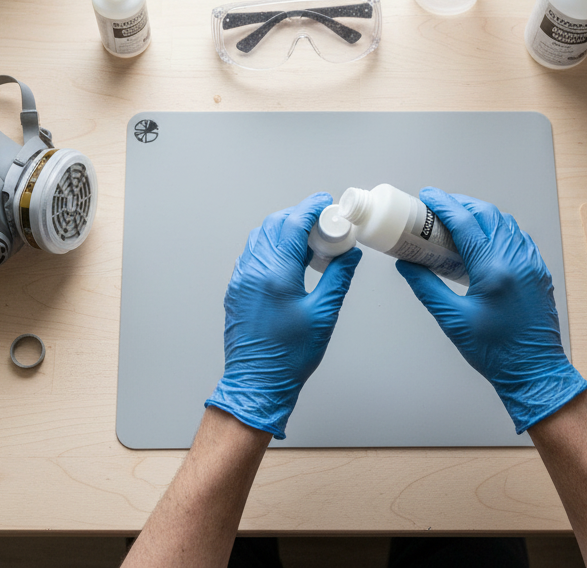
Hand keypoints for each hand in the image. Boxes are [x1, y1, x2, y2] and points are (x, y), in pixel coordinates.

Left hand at [205, 192, 361, 438]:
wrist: (256, 383)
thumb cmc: (289, 356)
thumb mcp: (323, 315)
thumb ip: (338, 278)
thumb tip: (350, 254)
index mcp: (276, 274)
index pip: (293, 223)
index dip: (311, 207)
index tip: (326, 202)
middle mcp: (253, 271)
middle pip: (275, 224)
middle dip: (299, 215)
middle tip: (323, 222)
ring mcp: (241, 279)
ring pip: (261, 237)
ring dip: (284, 229)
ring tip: (309, 241)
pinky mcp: (236, 289)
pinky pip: (253, 253)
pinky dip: (271, 245)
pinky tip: (289, 259)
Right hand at [396, 188, 586, 432]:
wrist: (534, 372)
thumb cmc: (495, 352)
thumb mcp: (452, 319)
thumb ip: (427, 287)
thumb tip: (407, 265)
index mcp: (493, 269)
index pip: (465, 222)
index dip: (444, 204)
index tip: (428, 195)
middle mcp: (516, 260)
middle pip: (487, 214)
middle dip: (461, 204)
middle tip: (438, 206)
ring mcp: (531, 263)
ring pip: (505, 222)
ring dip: (480, 214)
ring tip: (457, 220)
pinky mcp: (538, 271)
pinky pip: (517, 236)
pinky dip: (498, 228)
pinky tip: (483, 238)